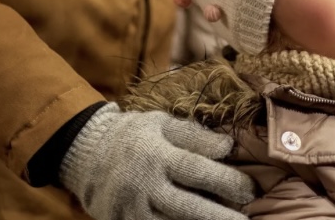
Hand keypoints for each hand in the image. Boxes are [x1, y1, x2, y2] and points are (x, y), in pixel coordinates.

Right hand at [60, 103, 255, 219]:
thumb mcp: (161, 124)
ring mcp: (131, 210)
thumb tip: (228, 146)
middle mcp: (143, 185)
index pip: (195, 169)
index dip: (224, 180)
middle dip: (218, 217)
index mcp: (156, 154)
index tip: (250, 189)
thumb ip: (194, 136)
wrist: (85, 154)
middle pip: (186, 207)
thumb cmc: (133, 135)